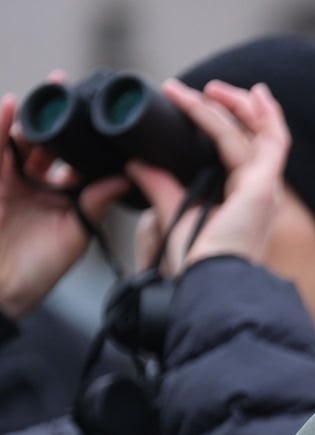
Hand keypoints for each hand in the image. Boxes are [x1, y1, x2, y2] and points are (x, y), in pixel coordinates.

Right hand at [0, 88, 127, 316]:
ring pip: (21, 138)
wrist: (2, 292)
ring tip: (53, 87)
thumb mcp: (76, 232)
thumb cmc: (39, 269)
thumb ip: (96, 203)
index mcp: (61, 191)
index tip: (106, 116)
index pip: (76, 156)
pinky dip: (0, 127)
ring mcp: (9, 178)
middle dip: (61, 116)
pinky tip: (9, 105)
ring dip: (33, 113)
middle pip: (48, 140)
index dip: (88, 137)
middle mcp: (34, 180)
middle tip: (75, 89)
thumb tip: (127, 177)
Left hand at [131, 79, 290, 275]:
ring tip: (207, 89)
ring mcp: (267, 189)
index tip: (210, 104)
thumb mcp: (174, 215)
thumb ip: (161, 186)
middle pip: (264, 138)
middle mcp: (264, 193)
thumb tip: (137, 162)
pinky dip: (232, 116)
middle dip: (243, 109)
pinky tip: (207, 100)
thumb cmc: (197, 264)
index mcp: (250, 201)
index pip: (252, 154)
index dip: (236, 126)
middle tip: (213, 89)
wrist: (210, 283)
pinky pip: (251, 140)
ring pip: (261, 134)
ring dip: (236, 105)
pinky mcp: (261, 187)